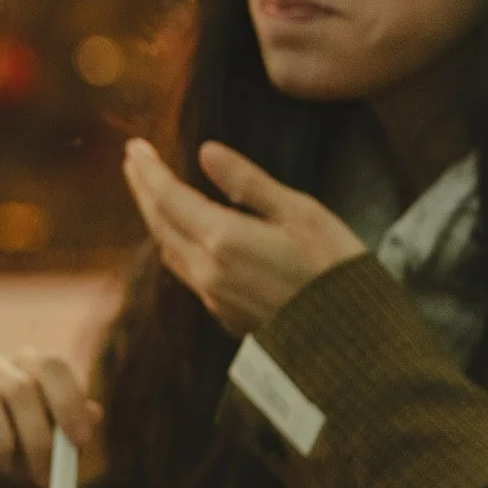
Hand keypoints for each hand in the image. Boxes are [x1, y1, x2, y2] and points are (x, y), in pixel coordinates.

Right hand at [0, 350, 101, 487]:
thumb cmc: (17, 448)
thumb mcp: (51, 441)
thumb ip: (71, 427)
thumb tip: (94, 413)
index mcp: (26, 367)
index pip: (51, 364)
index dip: (68, 400)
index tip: (78, 441)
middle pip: (20, 387)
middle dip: (37, 439)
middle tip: (44, 477)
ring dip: (1, 444)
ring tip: (6, 470)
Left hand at [122, 138, 367, 336]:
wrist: (354, 340)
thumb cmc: (336, 267)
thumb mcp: (300, 212)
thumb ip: (248, 183)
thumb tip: (206, 151)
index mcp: (222, 240)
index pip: (169, 198)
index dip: (149, 171)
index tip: (134, 147)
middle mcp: (206, 271)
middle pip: (160, 223)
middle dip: (143, 190)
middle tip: (133, 161)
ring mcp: (213, 297)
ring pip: (169, 250)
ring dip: (154, 217)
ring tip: (149, 191)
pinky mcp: (224, 315)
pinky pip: (185, 271)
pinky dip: (173, 242)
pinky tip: (180, 232)